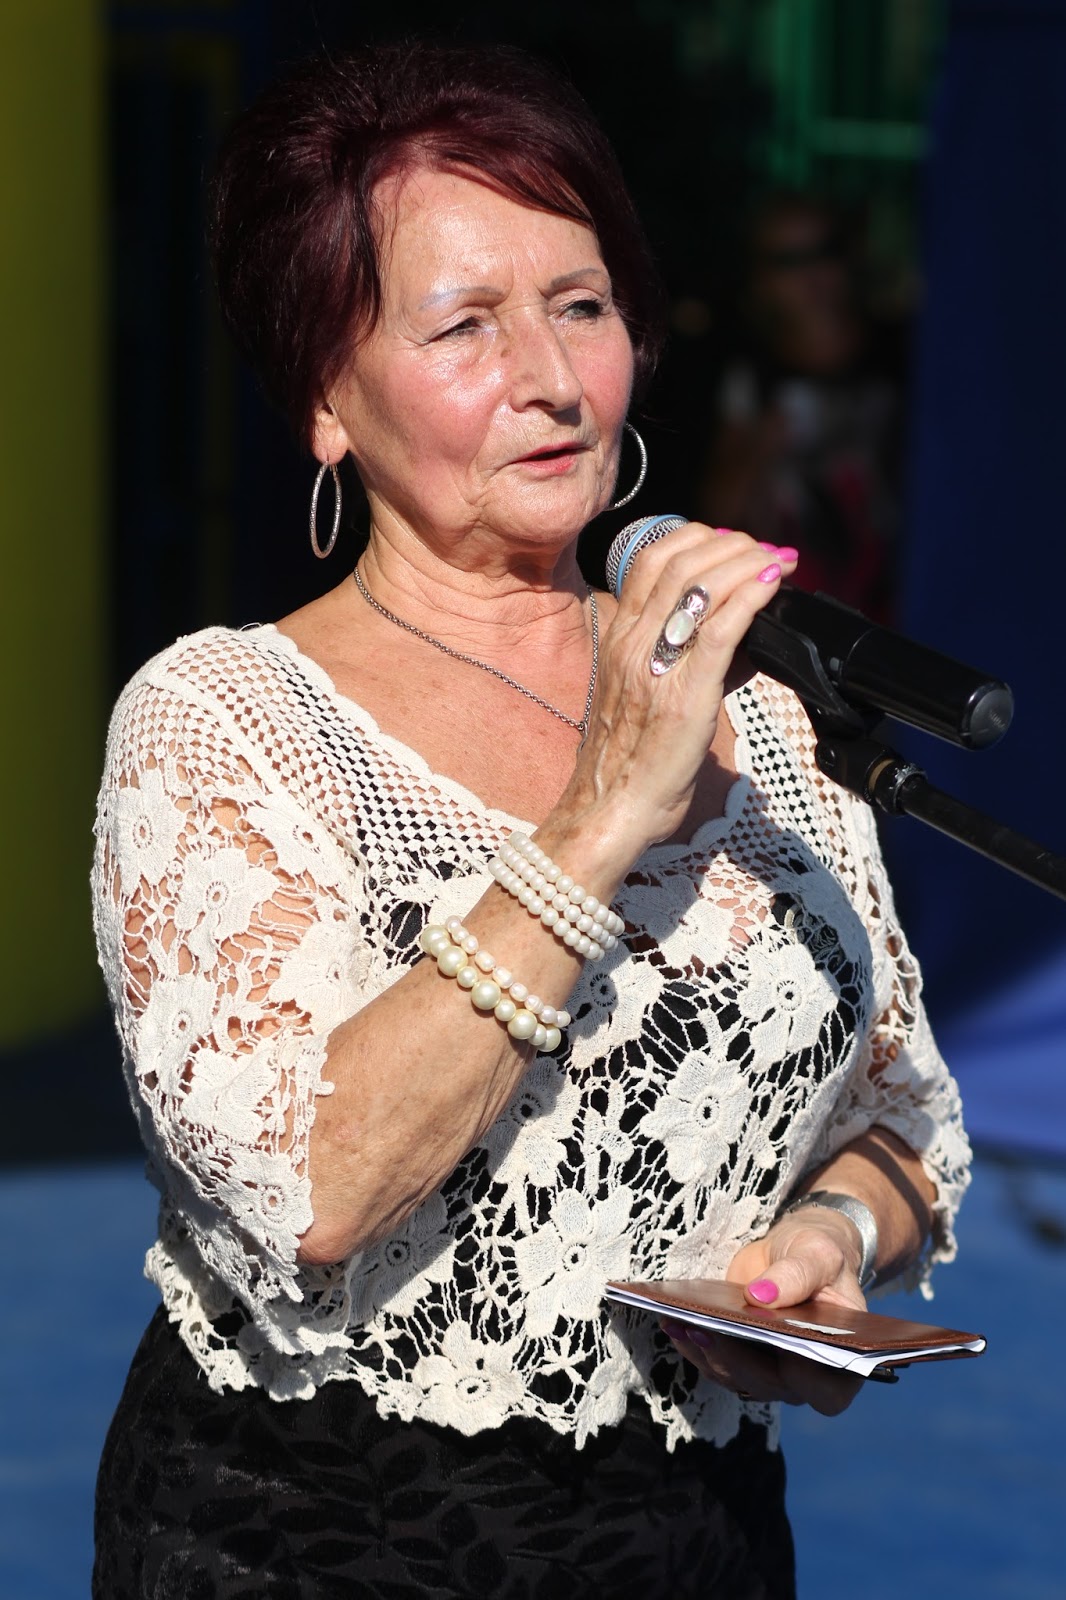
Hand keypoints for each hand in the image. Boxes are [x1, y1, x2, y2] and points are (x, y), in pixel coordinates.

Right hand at [559, 523, 798, 854]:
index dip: (696, 538)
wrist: (610, 811)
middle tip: (766, 551)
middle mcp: (633, 644)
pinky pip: (722, 629)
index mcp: (619, 640)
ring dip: (748, 562)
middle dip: (732, 544)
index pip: (651, 559)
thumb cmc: (628, 764)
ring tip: (777, 562)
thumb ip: (671, 661)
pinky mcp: (687, 696)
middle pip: (680, 560)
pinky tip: (773, 585)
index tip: (732, 546)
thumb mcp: (640, 695)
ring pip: (701, 585)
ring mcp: (658, 668)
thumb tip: (730, 638)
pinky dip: (752, 596)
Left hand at [661, 1209, 867, 1415]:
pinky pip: (716, 1364)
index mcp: (843, 1357)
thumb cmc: (820, 1254)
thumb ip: (798, 1275)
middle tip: (705, 1328)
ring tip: (680, 1322)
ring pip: (736, 1378)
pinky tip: (674, 1321)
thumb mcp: (819, 1254)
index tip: (777, 1345)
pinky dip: (694, 1345)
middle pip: (770, 1384)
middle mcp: (807, 1376)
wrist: (798, 1253)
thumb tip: (760, 1296)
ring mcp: (772, 1373)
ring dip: (706, 1353)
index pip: (829, 1389)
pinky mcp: (742, 1360)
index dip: (805, 1377)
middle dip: (735, 1357)